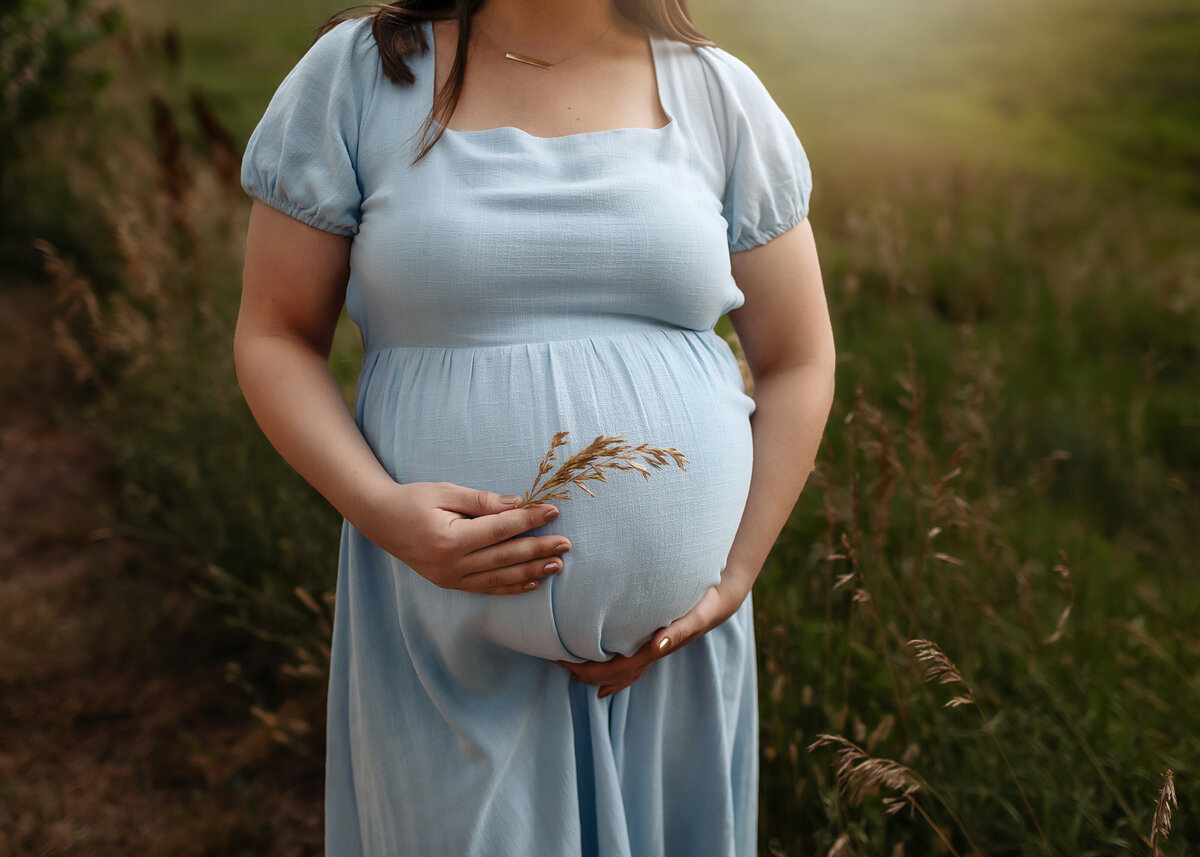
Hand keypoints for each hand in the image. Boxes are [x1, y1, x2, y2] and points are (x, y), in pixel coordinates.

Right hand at [356, 481, 570, 594]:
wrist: (380, 520)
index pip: (500, 529)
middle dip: (538, 549)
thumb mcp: (446, 492)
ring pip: (500, 577)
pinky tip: (533, 581)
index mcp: (450, 539)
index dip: (528, 520)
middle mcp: (451, 565)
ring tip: (557, 565)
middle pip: (505, 557)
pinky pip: (487, 588)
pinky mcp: (450, 584)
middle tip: (566, 543)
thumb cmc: (413, 500)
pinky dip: (511, 586)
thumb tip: (518, 504)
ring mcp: (450, 579)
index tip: (552, 511)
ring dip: (531, 571)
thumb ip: (482, 501)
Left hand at [556, 575, 752, 696]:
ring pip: (620, 672)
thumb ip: (678, 631)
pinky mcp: (653, 641)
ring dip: (596, 674)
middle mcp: (651, 654)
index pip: (616, 669)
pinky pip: (629, 663)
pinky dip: (614, 673)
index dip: (589, 669)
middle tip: (558, 663)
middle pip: (613, 674)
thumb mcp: (694, 616)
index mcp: (655, 650)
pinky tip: (602, 673)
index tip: (564, 661)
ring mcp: (652, 650)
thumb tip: (657, 646)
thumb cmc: (705, 605)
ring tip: (572, 671)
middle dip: (585, 673)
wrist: (719, 601)